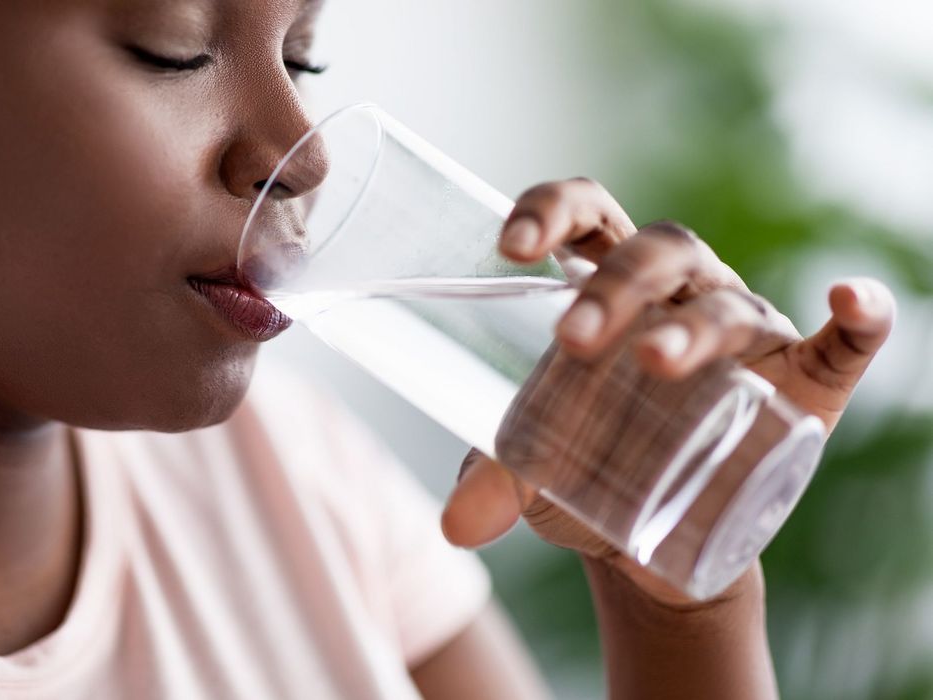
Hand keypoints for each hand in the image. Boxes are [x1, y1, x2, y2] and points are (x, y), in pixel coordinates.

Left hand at [440, 177, 895, 605]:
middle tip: (571, 341)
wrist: (650, 537)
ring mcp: (744, 332)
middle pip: (657, 251)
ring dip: (693, 325)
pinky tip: (850, 303)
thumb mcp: (535, 467)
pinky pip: (842, 344)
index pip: (586, 216)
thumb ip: (494, 477)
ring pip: (724, 303)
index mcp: (606, 284)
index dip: (551, 211)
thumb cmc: (586, 465)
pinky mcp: (802, 386)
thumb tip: (453, 526)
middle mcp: (679, 292)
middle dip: (615, 286)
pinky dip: (858, 321)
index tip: (511, 246)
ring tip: (653, 363)